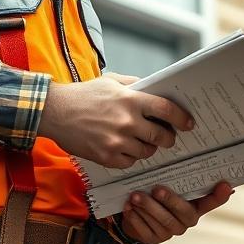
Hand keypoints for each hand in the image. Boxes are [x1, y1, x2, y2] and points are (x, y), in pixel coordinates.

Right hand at [38, 72, 193, 167]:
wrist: (55, 112)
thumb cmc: (83, 94)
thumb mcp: (111, 81)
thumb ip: (135, 85)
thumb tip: (155, 90)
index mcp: (131, 99)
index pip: (166, 110)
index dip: (182, 118)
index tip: (188, 123)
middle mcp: (127, 122)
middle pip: (161, 136)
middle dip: (168, 137)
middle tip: (167, 136)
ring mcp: (117, 142)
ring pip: (147, 152)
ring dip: (148, 147)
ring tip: (142, 140)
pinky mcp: (106, 157)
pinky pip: (130, 162)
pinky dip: (131, 157)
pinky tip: (125, 148)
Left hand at [120, 182, 232, 243]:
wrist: (139, 217)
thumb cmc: (159, 197)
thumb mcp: (170, 187)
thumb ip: (181, 179)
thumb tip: (199, 159)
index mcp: (195, 207)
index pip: (211, 202)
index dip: (219, 195)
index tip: (225, 184)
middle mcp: (185, 222)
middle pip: (182, 213)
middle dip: (169, 200)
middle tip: (156, 189)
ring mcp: (169, 233)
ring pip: (161, 222)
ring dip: (147, 208)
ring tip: (135, 196)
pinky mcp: (153, 239)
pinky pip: (145, 231)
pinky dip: (136, 219)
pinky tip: (129, 207)